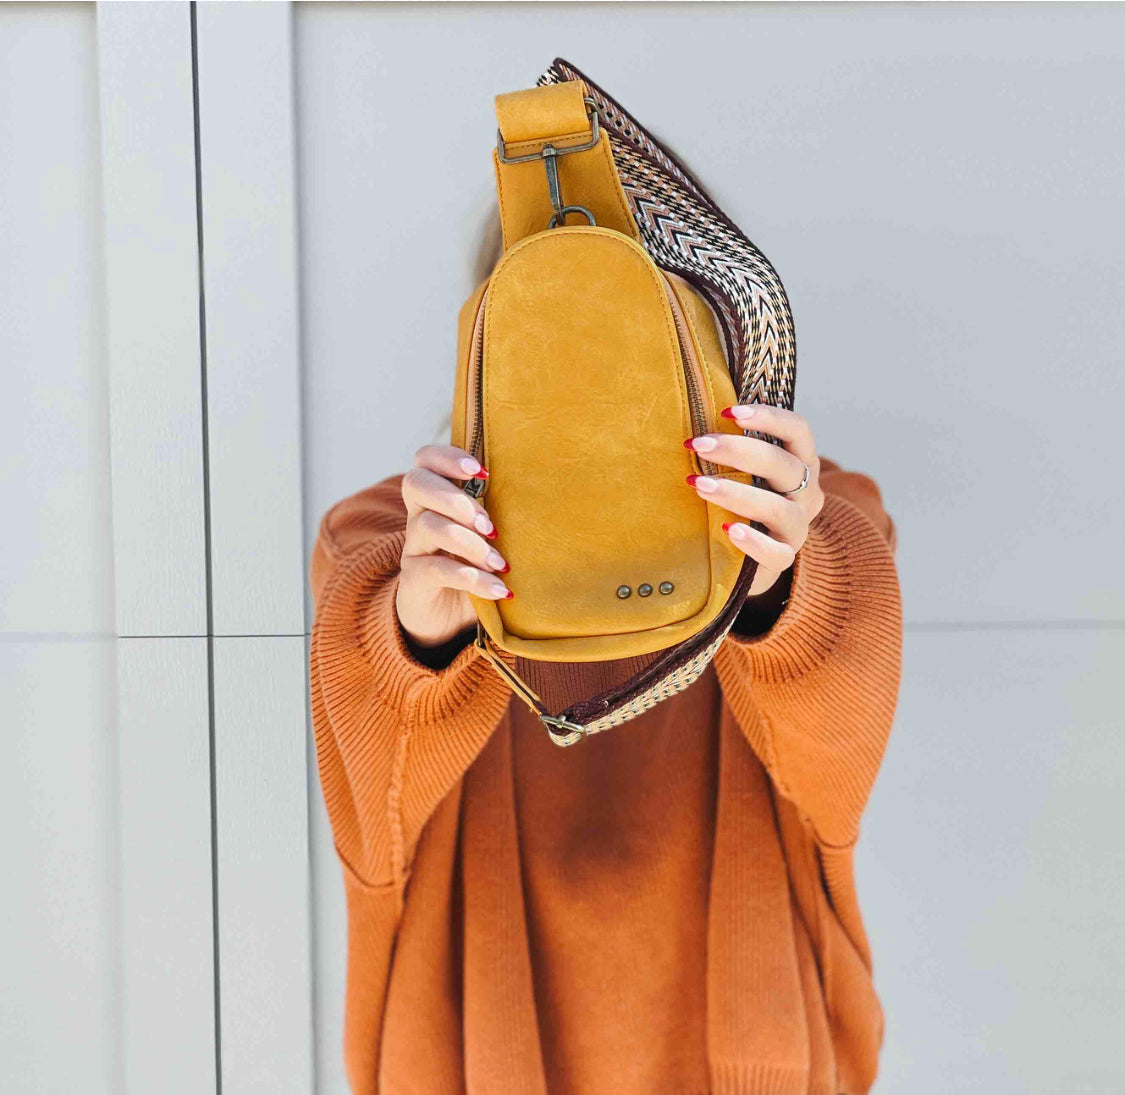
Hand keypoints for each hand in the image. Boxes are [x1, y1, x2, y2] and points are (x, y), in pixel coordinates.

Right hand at [396, 444, 511, 649]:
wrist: (447, 619)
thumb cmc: (477, 567)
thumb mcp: (489, 537)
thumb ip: (502, 514)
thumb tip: (547, 494)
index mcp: (437, 498)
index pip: (426, 459)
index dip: (447, 457)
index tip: (482, 471)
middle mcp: (419, 516)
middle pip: (416, 483)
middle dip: (457, 499)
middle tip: (490, 526)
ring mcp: (414, 548)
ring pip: (428, 526)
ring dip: (470, 543)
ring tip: (500, 563)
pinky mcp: (414, 580)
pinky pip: (436, 570)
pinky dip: (473, 579)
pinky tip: (500, 590)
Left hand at [684, 404, 824, 597]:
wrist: (751, 554)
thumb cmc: (742, 499)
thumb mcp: (742, 469)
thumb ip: (731, 444)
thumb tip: (694, 411)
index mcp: (801, 463)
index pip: (798, 431)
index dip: (768, 417)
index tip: (728, 412)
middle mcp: (806, 493)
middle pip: (783, 465)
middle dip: (739, 451)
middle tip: (698, 445)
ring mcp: (798, 528)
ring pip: (780, 509)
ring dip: (738, 493)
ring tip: (699, 486)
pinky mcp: (784, 558)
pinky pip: (777, 554)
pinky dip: (754, 541)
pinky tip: (728, 529)